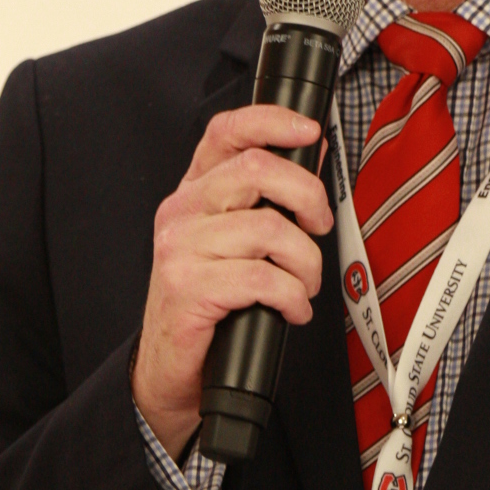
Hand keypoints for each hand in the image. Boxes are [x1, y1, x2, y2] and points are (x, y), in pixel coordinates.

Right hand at [131, 105, 333, 458]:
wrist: (171, 369)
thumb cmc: (209, 305)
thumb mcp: (237, 243)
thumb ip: (269, 198)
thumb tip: (310, 151)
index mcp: (195, 193)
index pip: (227, 132)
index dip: (271, 121)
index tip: (309, 132)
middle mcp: (182, 212)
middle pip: (257, 169)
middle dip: (308, 196)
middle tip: (318, 226)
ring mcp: (181, 248)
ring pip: (270, 230)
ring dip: (306, 264)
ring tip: (303, 286)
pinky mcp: (188, 287)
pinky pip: (263, 278)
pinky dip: (292, 297)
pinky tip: (290, 309)